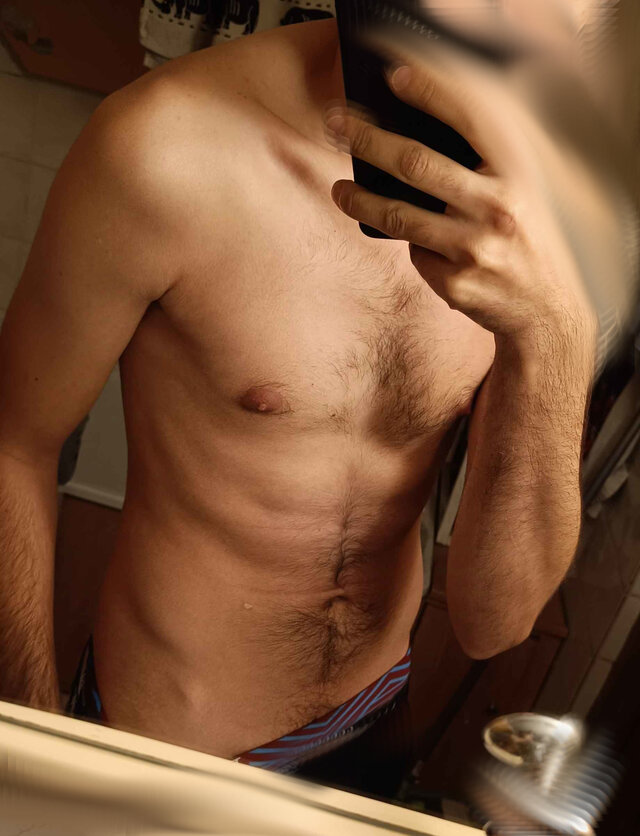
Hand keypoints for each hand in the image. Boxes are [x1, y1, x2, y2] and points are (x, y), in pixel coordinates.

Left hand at [325, 37, 607, 362]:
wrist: (546, 308)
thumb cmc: (524, 238)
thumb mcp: (519, 190)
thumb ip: (479, 165)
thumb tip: (406, 148)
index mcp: (517, 172)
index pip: (469, 117)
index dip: (429, 92)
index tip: (393, 77)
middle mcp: (497, 206)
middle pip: (415, 163)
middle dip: (367, 139)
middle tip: (335, 126)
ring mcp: (474, 247)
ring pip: (398, 215)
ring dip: (359, 199)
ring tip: (339, 189)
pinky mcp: (455, 283)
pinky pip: (415, 253)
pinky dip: (411, 245)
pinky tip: (415, 243)